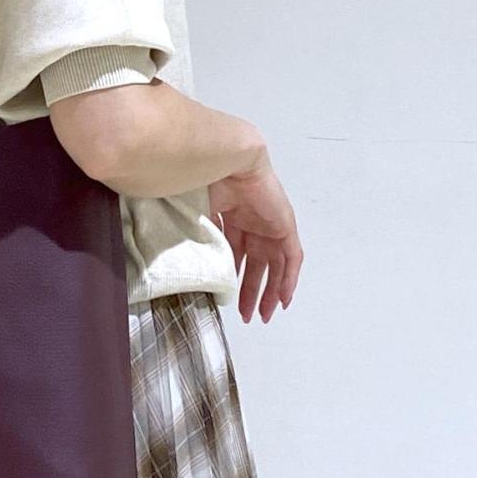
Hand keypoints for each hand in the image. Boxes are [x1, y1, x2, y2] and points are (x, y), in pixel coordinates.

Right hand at [208, 158, 302, 322]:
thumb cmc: (204, 181)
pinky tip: (283, 299)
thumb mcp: (195, 219)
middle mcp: (253, 224)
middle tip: (248, 316)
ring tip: (263, 315)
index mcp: (232, 219)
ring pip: (275, 266)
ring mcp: (270, 225)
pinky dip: (289, 279)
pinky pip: (292, 258)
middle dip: (251, 292)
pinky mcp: (285, 226)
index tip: (228, 301)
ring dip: (269, 292)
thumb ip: (194, 241)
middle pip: (256, 265)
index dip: (233, 280)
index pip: (237, 257)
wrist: (225, 161)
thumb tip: (184, 267)